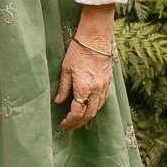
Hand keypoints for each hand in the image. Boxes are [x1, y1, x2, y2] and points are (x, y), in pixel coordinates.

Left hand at [56, 6, 115, 130]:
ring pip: (97, 109)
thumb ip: (63, 88)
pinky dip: (95, 108)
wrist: (96, 39)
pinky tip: (89, 108)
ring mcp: (103, 87)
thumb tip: (59, 101)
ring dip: (87, 117)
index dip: (70, 121)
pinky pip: (102, 100)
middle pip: (88, 114)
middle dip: (79, 123)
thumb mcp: (66, 69)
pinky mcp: (108, 82)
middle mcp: (95, 90)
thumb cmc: (78, 51)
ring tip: (78, 121)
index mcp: (83, 88)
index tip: (63, 125)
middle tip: (70, 127)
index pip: (77, 112)